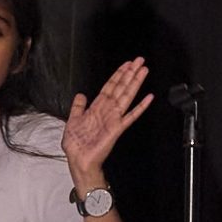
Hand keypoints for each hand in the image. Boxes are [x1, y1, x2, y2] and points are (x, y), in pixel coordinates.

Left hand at [62, 57, 152, 176]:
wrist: (78, 161)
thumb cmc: (76, 146)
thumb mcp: (72, 121)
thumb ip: (78, 107)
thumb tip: (80, 95)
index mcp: (96, 108)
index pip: (109, 87)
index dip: (118, 75)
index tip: (126, 65)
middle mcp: (107, 111)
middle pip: (120, 88)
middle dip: (130, 73)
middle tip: (139, 61)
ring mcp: (113, 119)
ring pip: (126, 96)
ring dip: (135, 83)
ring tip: (144, 71)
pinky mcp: (117, 129)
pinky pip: (130, 116)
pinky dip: (140, 107)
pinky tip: (148, 98)